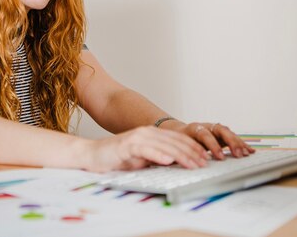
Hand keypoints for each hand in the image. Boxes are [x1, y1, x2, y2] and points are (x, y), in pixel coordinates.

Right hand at [84, 126, 208, 172]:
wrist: (92, 155)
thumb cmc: (116, 158)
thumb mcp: (141, 159)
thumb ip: (157, 158)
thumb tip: (176, 163)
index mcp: (151, 134)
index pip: (177, 139)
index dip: (192, 148)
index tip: (205, 158)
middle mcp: (145, 133)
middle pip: (174, 141)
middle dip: (192, 153)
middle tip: (204, 163)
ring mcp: (136, 137)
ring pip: (164, 145)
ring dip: (180, 155)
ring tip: (192, 164)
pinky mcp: (126, 145)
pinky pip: (145, 149)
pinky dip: (157, 155)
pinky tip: (168, 160)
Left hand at [167, 121, 254, 159]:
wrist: (180, 132)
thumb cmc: (178, 140)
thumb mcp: (177, 145)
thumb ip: (181, 152)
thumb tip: (180, 161)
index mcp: (194, 128)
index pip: (205, 134)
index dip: (213, 145)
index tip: (220, 157)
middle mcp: (207, 126)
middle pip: (221, 130)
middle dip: (231, 142)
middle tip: (238, 155)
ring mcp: (215, 129)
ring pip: (229, 133)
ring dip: (238, 143)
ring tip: (246, 154)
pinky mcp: (221, 134)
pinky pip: (233, 138)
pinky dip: (241, 144)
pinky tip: (249, 151)